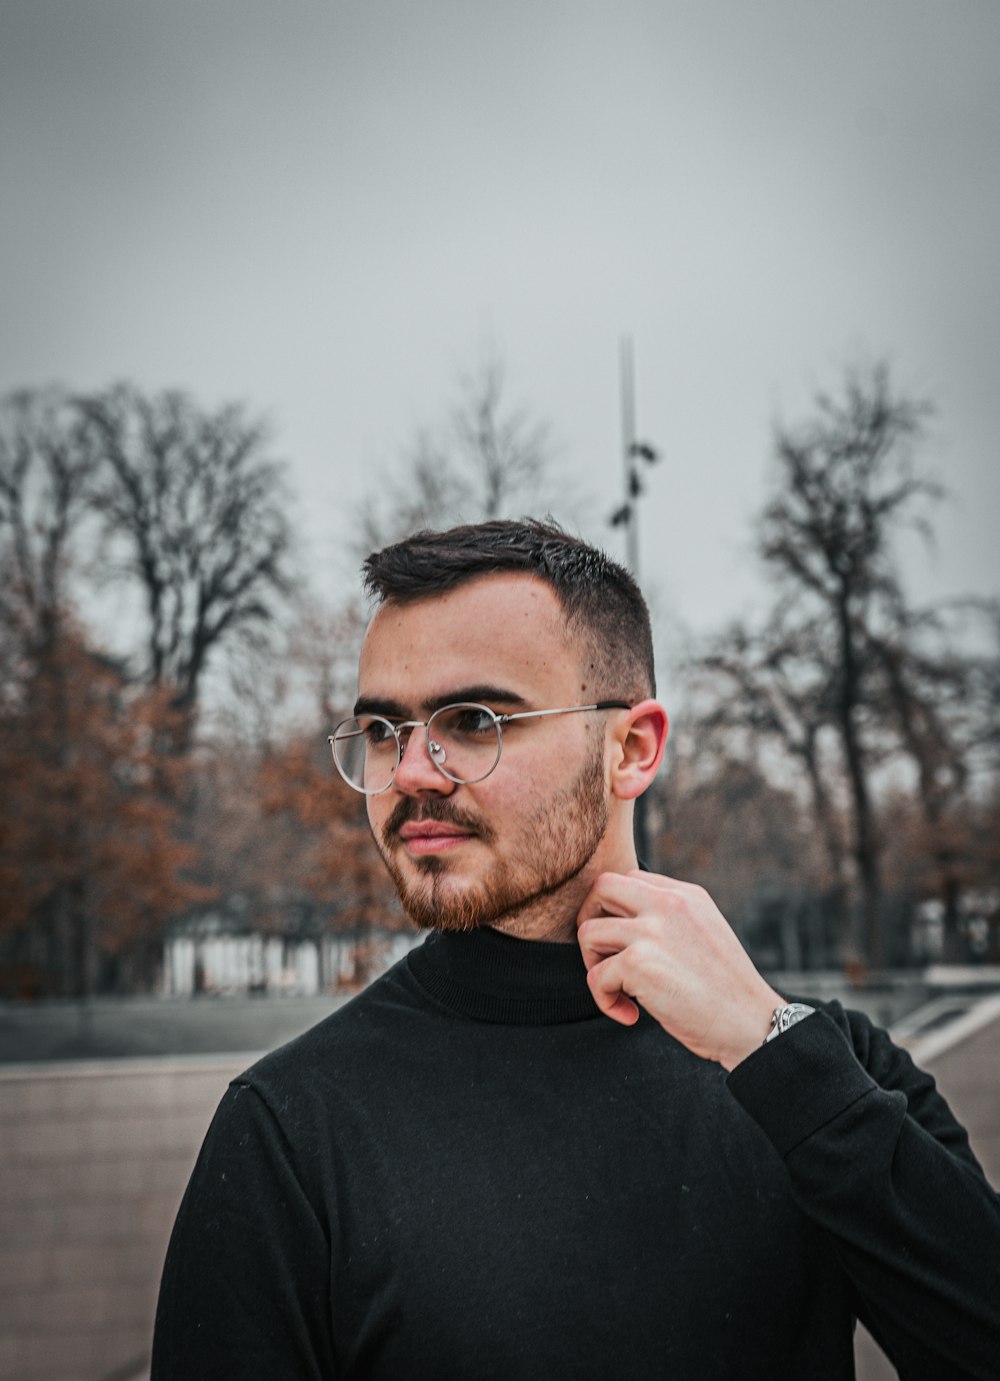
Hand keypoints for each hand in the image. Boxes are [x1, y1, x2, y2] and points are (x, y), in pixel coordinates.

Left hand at [576, 871, 783, 1069]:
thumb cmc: (726, 990)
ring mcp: (651, 932)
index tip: (624, 943)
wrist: (750, 1023)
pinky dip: (605, 1001)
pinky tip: (630, 1014)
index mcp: (686, 895)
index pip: (629, 880)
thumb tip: (625, 923)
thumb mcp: (705, 932)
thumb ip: (671, 918)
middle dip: (590, 920)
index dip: (615, 910)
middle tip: (604, 956)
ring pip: (588, 933)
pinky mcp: (638, 964)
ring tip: (619, 989)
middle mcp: (668, 904)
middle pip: (601, 888)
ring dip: (594, 965)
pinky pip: (596, 977)